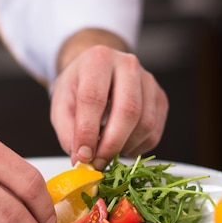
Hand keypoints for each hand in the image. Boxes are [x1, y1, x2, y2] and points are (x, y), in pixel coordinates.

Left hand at [50, 43, 167, 169]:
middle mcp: (128, 65)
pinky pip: (154, 132)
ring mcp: (149, 81)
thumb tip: (82, 158)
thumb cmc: (79, 87)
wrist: (97, 72)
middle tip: (98, 163)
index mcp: (98, 59)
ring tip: (107, 153)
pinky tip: (121, 145)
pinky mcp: (160, 98)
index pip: (94, 98)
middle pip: (128, 111)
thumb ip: (68, 132)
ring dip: (125, 147)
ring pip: (145, 124)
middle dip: (111, 144)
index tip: (83, 156)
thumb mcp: (61, 105)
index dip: (88, 132)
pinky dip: (137, 147)